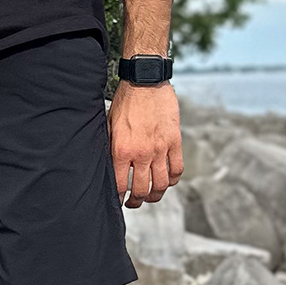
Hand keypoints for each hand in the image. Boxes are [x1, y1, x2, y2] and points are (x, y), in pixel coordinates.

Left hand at [109, 80, 182, 207]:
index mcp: (121, 150)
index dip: (120, 198)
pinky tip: (167, 181)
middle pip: (141, 189)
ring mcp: (160, 148)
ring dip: (156, 195)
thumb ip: (110, 147)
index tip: (120, 201)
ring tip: (151, 196)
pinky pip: (177, 169)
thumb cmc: (125, 101)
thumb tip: (108, 167)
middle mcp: (141, 153)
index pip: (120, 185)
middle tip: (134, 203)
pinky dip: (173, 179)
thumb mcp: (109, 125)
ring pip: (161, 184)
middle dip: (137, 201)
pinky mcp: (175, 141)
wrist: (145, 82)